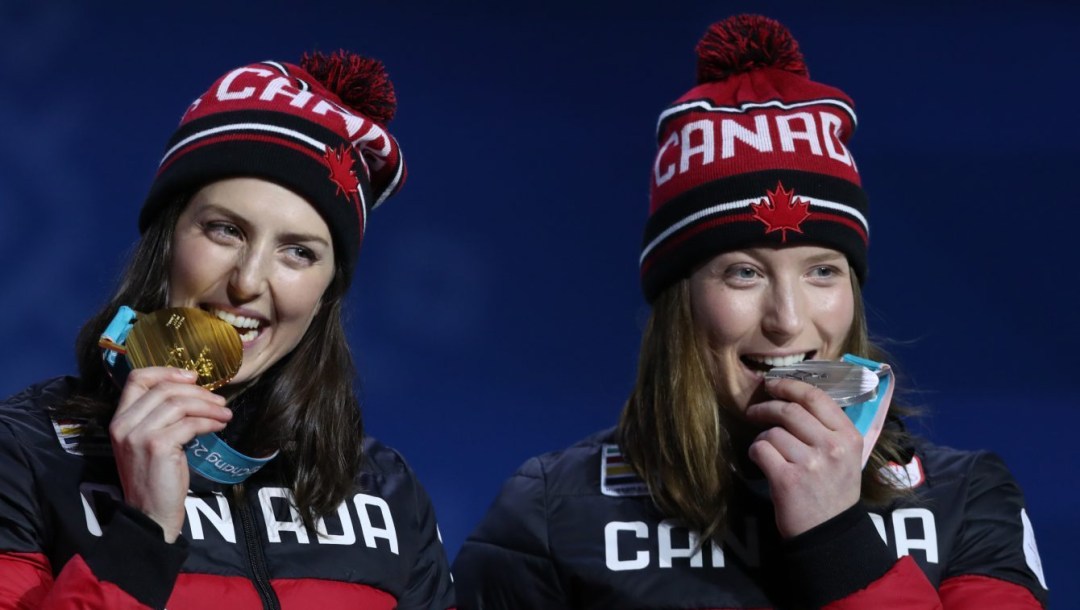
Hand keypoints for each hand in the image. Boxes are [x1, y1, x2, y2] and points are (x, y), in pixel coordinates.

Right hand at [109, 367, 231, 541]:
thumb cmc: (155, 477)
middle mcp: (124, 424)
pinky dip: (210, 421)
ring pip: (179, 403)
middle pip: (164, 389)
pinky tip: (219, 425)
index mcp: (119, 419)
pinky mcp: (158, 446)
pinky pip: (190, 423)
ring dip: (208, 405)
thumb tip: (192, 390)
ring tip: (224, 413)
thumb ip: (159, 416)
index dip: (166, 371)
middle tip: (219, 400)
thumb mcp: (149, 441)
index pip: (136, 378)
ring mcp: (139, 435)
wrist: (150, 513)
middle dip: (198, 391)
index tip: (192, 376)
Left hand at [745, 376, 862, 538]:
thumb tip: (794, 395)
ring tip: (767, 449)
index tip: (773, 384)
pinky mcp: (787, 479)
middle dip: (766, 407)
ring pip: (772, 432)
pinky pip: (761, 449)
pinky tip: (761, 461)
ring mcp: (810, 463)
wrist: (828, 533)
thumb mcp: (846, 456)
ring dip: (763, 437)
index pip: (816, 397)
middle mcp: (832, 447)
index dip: (789, 385)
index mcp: (849, 436)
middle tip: (754, 411)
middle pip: (789, 410)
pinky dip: (755, 452)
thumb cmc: (834, 491)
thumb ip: (827, 428)